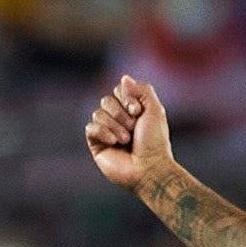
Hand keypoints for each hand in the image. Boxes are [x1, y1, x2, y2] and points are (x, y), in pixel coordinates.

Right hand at [85, 75, 174, 191]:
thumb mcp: (155, 110)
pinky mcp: (96, 144)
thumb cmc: (155, 142)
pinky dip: (103, 132)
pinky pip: (90, 128)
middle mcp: (118, 119)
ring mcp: (106, 131)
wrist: (149, 168)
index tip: (138, 112)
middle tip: (133, 129)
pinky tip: (114, 142)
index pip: (118, 90)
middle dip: (121, 114)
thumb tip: (123, 78)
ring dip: (115, 125)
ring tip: (126, 140)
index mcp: (131, 109)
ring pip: (98, 113)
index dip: (127, 98)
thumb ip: (142, 90)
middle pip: (106, 100)